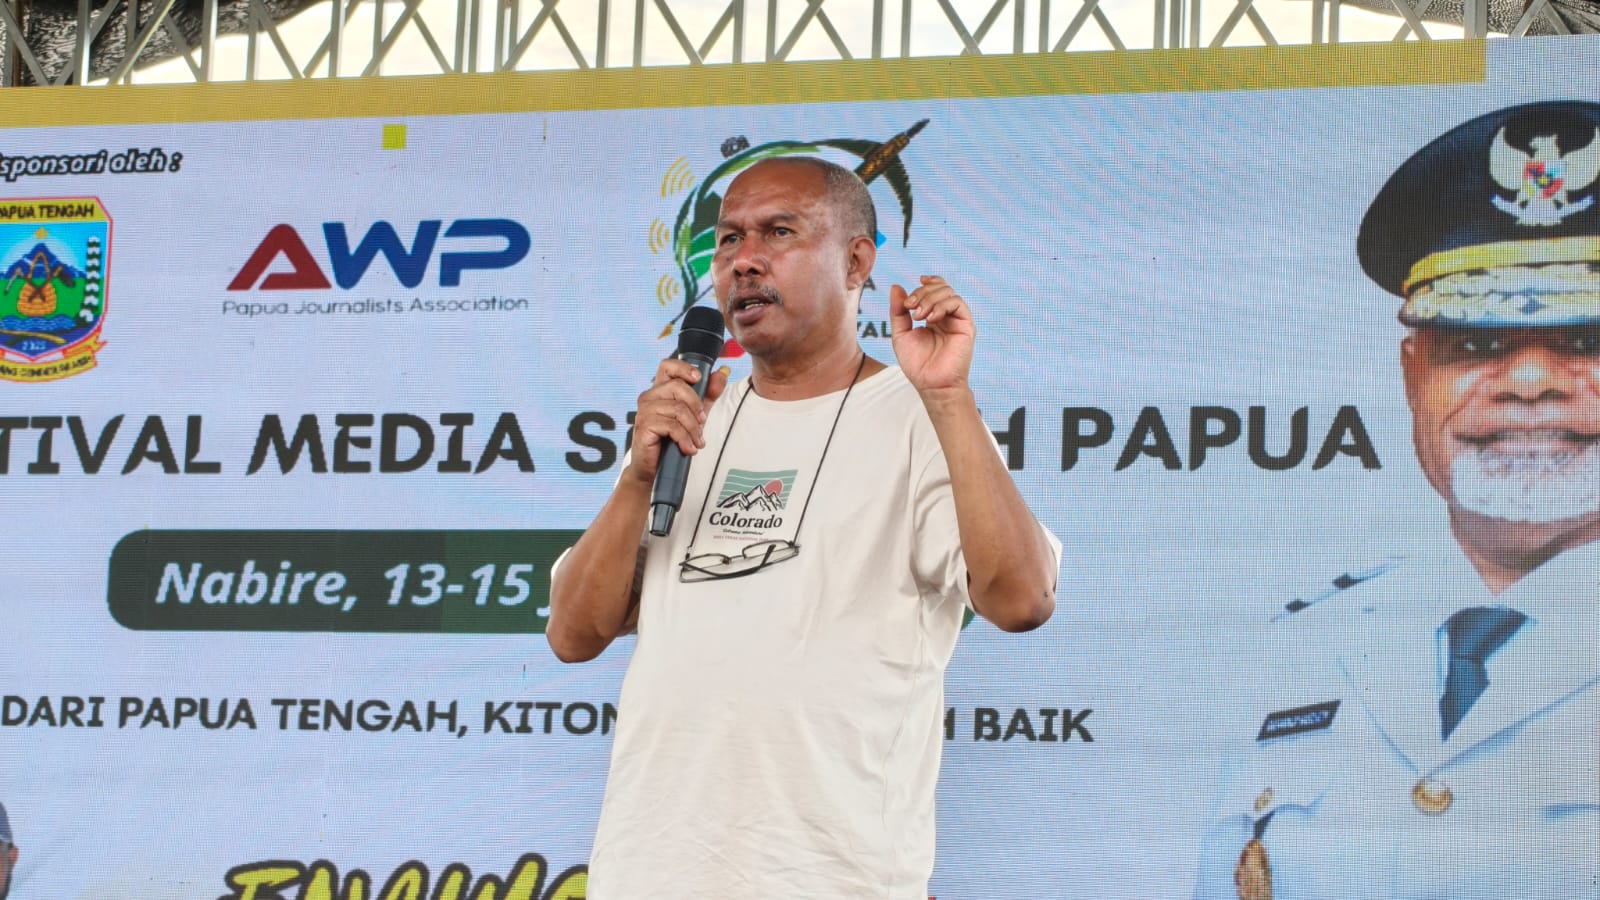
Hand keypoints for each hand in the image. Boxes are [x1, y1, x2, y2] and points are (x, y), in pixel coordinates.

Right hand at [626, 359, 729, 486]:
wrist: (655, 468)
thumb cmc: (672, 439)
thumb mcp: (695, 414)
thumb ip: (708, 394)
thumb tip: (723, 372)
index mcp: (660, 390)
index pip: (668, 366)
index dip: (684, 368)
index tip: (699, 379)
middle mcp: (649, 396)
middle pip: (678, 387)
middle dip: (696, 405)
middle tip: (703, 423)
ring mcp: (644, 411)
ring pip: (678, 409)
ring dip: (693, 428)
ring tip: (697, 442)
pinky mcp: (644, 426)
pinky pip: (671, 426)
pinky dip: (685, 439)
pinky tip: (689, 448)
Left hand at [890, 275, 974, 395]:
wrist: (931, 384)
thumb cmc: (917, 364)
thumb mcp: (901, 333)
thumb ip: (898, 311)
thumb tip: (896, 286)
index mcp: (933, 317)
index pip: (934, 290)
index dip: (924, 286)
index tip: (908, 298)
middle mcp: (947, 316)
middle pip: (940, 288)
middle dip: (922, 293)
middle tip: (910, 307)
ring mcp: (957, 320)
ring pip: (948, 293)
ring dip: (929, 299)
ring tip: (918, 316)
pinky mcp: (966, 326)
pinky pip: (957, 304)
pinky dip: (942, 305)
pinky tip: (931, 318)